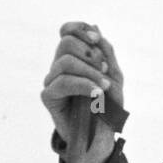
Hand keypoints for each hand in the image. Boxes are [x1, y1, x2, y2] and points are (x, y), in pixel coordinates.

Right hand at [41, 22, 124, 162]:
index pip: (66, 31)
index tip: (96, 40)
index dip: (79, 29)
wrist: (103, 135)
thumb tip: (94, 27)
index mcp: (74, 57)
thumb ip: (106, 51)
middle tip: (105, 70)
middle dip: (90, 53)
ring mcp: (52, 81)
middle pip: (66, 43)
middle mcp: (59, 66)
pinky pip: (62, 82)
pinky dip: (84, 85)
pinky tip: (97, 93)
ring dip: (91, 72)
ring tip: (105, 86)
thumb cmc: (109, 105)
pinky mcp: (49, 97)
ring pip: (65, 61)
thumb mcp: (114, 75)